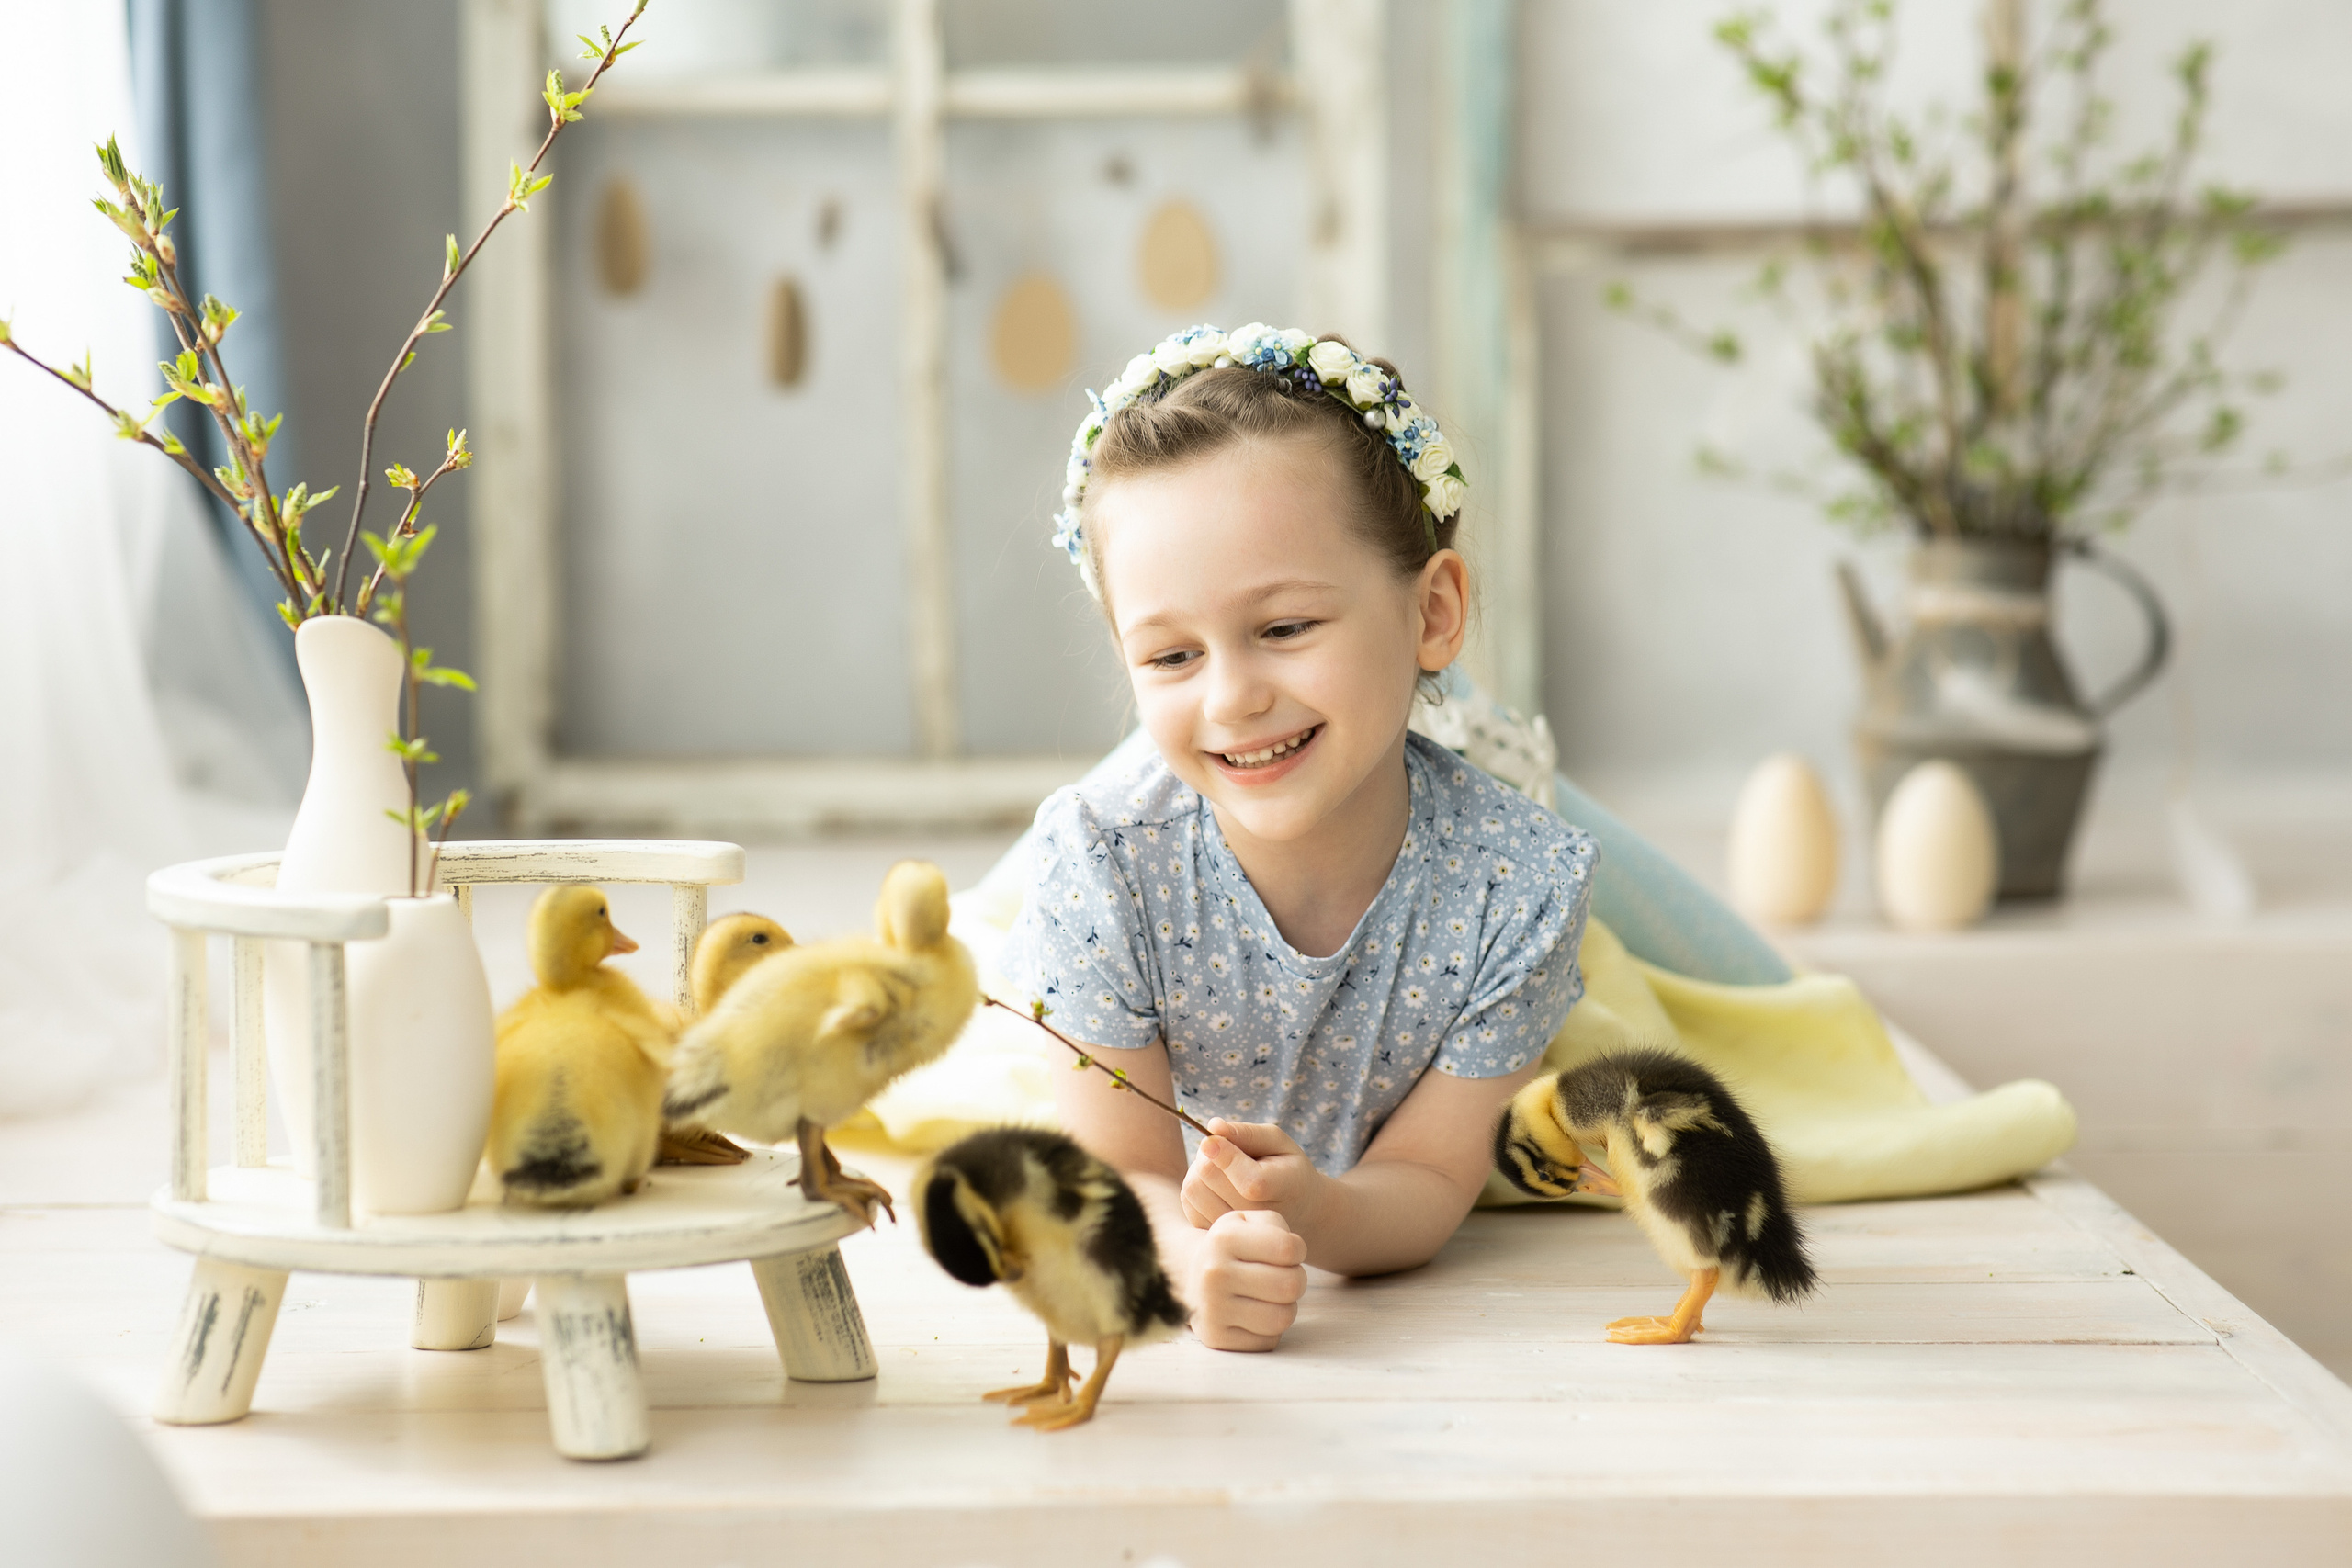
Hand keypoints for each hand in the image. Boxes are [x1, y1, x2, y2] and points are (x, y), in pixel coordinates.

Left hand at [1182, 1118, 1325, 1231]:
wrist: (1297, 1211)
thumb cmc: (1285, 1169)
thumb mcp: (1280, 1143)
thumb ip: (1249, 1134)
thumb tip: (1213, 1126)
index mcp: (1282, 1191)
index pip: (1249, 1181)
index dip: (1224, 1155)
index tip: (1211, 1139)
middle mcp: (1258, 1218)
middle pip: (1209, 1177)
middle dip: (1207, 1153)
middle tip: (1219, 1146)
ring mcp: (1236, 1231)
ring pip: (1193, 1190)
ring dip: (1197, 1169)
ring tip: (1218, 1165)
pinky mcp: (1215, 1234)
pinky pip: (1188, 1203)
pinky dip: (1195, 1185)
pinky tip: (1214, 1183)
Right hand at [1187, 1209, 1307, 1351]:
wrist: (1192, 1276)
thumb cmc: (1235, 1247)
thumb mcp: (1249, 1221)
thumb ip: (1276, 1225)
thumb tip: (1292, 1252)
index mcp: (1224, 1238)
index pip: (1288, 1249)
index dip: (1298, 1250)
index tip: (1287, 1252)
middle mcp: (1214, 1274)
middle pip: (1290, 1285)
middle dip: (1297, 1279)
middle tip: (1283, 1276)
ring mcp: (1212, 1309)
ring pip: (1282, 1318)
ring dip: (1286, 1307)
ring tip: (1271, 1296)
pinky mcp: (1216, 1338)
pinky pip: (1269, 1341)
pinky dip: (1270, 1329)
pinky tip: (1255, 1314)